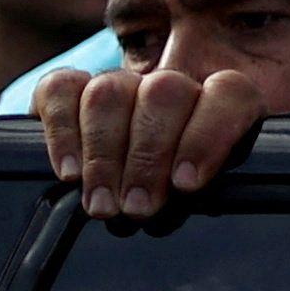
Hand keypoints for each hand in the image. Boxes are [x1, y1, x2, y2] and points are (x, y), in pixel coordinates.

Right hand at [35, 66, 265, 220]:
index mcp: (223, 100)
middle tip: (138, 207)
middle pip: (163, 93)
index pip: (229, 93)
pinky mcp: (71, 88)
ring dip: (103, 156)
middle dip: (147, 157)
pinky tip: (70, 173)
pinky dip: (62, 133)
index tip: (185, 184)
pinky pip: (60, 90)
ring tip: (104, 204)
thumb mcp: (215, 186)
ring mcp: (122, 82)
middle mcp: (172, 84)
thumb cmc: (183, 188)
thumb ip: (215, 182)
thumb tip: (191, 196)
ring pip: (109, 93)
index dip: (207, 135)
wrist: (133, 167)